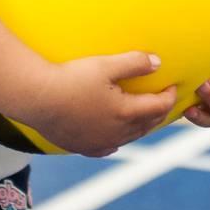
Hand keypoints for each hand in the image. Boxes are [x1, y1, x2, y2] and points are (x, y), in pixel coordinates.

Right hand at [16, 51, 178, 156]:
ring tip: (144, 115)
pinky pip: (107, 147)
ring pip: (130, 137)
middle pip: (147, 125)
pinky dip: (117, 139)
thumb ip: (134, 63)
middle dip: (158, 112)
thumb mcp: (105, 65)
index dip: (169, 96)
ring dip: (140, 126)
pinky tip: (115, 137)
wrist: (36, 98)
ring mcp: (100, 142)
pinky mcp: (84, 147)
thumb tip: (158, 62)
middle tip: (163, 101)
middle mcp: (116, 133)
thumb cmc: (70, 78)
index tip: (173, 86)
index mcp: (125, 113)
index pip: (158, 107)